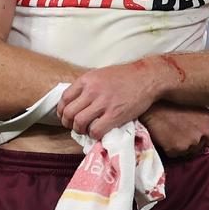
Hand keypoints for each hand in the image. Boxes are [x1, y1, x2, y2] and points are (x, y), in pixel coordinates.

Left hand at [57, 59, 176, 139]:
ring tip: (86, 130)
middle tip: (74, 126)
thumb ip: (87, 86)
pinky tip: (98, 132)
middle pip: (69, 112)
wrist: (147, 77)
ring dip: (80, 130)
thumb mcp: (100, 75)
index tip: (65, 116)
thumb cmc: (125, 76)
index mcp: (86, 80)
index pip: (64, 98)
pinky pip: (96, 130)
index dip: (61, 111)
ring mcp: (103, 103)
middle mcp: (92, 91)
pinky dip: (94, 134)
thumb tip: (76, 101)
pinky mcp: (115, 115)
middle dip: (68, 123)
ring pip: (79, 122)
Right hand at [141, 102, 208, 156]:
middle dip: (192, 143)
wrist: (151, 106)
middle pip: (200, 148)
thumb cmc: (171, 102)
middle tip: (180, 132)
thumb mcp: (194, 103)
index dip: (206, 140)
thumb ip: (207, 115)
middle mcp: (203, 132)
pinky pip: (174, 154)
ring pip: (187, 152)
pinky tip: (165, 136)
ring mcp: (190, 142)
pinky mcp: (176, 149)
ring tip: (171, 132)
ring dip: (181, 146)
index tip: (198, 137)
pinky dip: (169, 148)